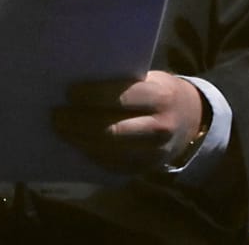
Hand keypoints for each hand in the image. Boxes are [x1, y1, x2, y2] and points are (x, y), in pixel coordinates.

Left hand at [53, 71, 203, 174]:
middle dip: (78, 123)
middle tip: (56, 116)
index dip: (92, 96)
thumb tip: (79, 80)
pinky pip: (111, 165)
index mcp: (160, 97)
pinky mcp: (145, 169)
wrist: (192, 120)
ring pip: (108, 150)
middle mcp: (159, 127)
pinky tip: (77, 143)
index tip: (69, 93)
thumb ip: (124, 83)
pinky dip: (90, 153)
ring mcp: (153, 153)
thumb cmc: (161, 91)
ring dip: (79, 140)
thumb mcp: (151, 79)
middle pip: (110, 129)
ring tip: (61, 129)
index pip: (121, 98)